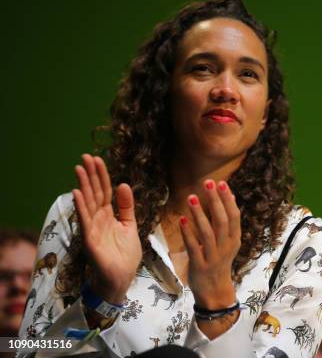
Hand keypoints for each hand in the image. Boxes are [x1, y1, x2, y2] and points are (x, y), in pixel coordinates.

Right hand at [72, 154, 141, 303]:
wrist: (122, 279)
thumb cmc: (125, 255)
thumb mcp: (130, 226)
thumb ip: (126, 207)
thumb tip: (123, 184)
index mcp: (108, 216)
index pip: (104, 191)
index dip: (101, 175)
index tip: (97, 159)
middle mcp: (98, 219)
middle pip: (94, 193)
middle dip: (90, 175)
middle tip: (86, 157)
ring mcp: (92, 229)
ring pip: (88, 203)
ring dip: (83, 186)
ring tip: (79, 169)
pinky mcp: (90, 240)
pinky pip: (85, 221)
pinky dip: (81, 207)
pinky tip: (77, 193)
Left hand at [179, 179, 240, 309]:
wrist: (215, 291)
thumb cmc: (219, 262)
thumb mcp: (228, 242)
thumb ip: (227, 223)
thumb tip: (228, 197)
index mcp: (234, 240)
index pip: (234, 216)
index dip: (228, 199)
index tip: (221, 183)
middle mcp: (226, 247)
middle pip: (222, 221)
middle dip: (215, 201)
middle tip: (208, 183)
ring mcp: (213, 257)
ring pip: (207, 233)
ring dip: (199, 214)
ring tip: (191, 197)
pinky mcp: (199, 265)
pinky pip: (193, 247)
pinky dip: (188, 233)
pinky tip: (181, 220)